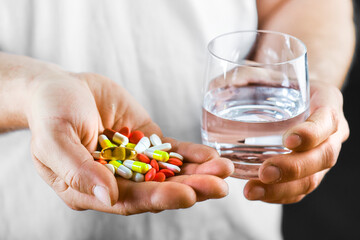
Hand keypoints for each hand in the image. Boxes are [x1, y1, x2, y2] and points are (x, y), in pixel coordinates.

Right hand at [27, 72, 233, 213]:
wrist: (60, 86)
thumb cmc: (50, 113)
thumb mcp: (54, 140)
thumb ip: (78, 170)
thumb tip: (108, 196)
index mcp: (92, 187)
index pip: (130, 199)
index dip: (159, 197)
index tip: (187, 195)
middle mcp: (118, 177)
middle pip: (157, 187)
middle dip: (189, 188)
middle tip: (218, 186)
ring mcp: (134, 158)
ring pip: (169, 170)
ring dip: (197, 172)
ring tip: (224, 170)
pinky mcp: (146, 139)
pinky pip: (170, 149)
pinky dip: (190, 153)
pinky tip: (211, 155)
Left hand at [244, 81, 348, 202]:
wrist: (292, 97)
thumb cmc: (279, 84)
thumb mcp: (268, 71)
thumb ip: (246, 76)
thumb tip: (217, 87)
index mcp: (326, 103)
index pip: (327, 120)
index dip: (312, 133)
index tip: (288, 139)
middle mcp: (329, 133)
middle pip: (323, 156)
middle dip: (294, 168)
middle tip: (265, 171)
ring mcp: (320, 155)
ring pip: (311, 179)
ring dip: (282, 189)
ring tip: (252, 191)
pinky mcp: (306, 171)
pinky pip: (298, 189)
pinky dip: (277, 195)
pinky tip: (256, 193)